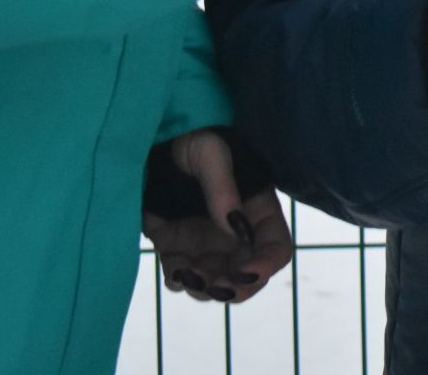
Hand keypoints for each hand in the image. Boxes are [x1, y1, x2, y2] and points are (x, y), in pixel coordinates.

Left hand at [142, 130, 291, 303]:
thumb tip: (234, 227)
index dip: (266, 265)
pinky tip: (174, 270)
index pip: (275, 248)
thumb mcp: (210, 153)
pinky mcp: (175, 249)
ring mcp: (205, 245)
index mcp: (256, 210)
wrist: (151, 144)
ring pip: (214, 283)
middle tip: (217, 287)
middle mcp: (235, 235)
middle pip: (248, 276)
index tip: (245, 273)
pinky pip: (181, 277)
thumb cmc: (191, 139)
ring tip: (187, 275)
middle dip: (235, 288)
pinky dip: (179, 281)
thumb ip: (222, 187)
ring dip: (205, 289)